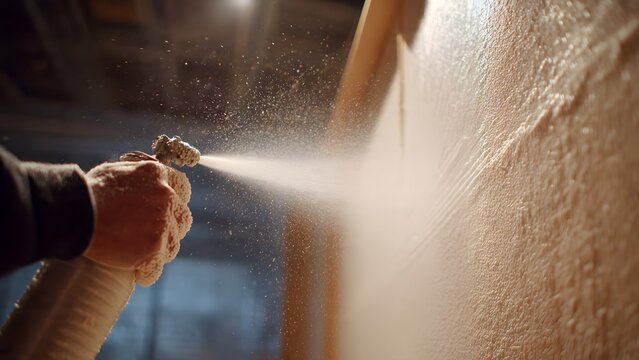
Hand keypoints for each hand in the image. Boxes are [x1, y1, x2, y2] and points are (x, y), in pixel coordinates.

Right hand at [83, 160, 191, 285]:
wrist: (72, 213)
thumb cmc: (88, 192)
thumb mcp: (118, 171)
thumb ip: (141, 179)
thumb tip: (151, 184)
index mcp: (158, 175)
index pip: (182, 188)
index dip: (175, 201)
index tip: (168, 211)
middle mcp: (165, 196)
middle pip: (182, 218)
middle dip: (171, 228)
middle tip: (152, 236)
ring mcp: (161, 223)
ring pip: (173, 244)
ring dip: (160, 251)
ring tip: (141, 255)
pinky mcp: (152, 248)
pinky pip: (157, 267)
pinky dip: (148, 273)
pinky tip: (140, 274)